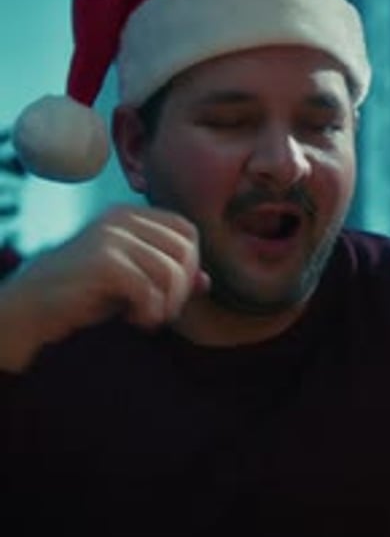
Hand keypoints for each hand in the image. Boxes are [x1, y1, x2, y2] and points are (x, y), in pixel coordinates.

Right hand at [0, 204, 209, 371]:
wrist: (36, 303)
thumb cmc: (85, 293)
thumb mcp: (133, 282)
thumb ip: (168, 277)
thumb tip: (206, 281)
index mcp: (132, 217)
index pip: (186, 231)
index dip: (190, 265)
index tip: (171, 292)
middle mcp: (123, 220)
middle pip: (185, 250)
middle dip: (181, 288)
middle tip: (160, 310)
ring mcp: (112, 238)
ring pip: (171, 271)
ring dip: (166, 304)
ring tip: (147, 317)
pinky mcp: (104, 262)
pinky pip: (149, 288)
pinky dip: (149, 311)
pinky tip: (133, 319)